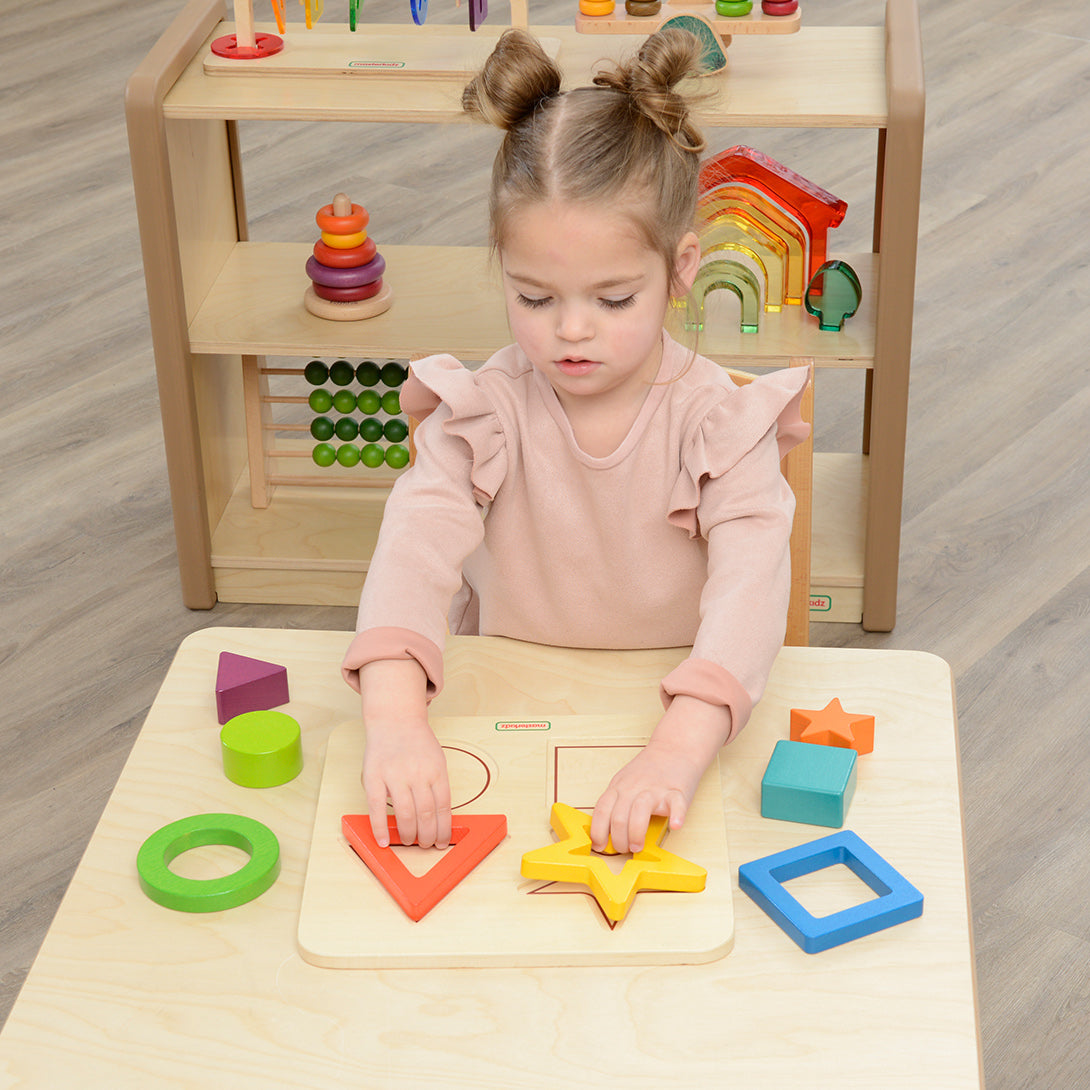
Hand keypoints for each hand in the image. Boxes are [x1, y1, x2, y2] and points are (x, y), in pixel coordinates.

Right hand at [361, 714, 450, 848]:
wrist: (395, 720)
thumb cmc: (417, 743)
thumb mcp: (437, 760)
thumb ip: (437, 785)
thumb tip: (440, 818)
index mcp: (437, 770)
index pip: (444, 807)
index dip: (444, 829)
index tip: (443, 841)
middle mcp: (417, 773)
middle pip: (426, 814)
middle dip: (428, 836)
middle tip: (426, 845)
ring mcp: (395, 774)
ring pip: (405, 814)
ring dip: (408, 834)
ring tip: (409, 841)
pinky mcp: (374, 776)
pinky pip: (377, 807)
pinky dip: (380, 827)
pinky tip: (383, 840)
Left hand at [589, 742, 703, 854]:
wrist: (674, 748)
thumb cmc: (648, 770)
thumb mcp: (624, 781)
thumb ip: (616, 802)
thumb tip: (604, 831)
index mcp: (619, 787)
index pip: (602, 811)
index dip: (597, 831)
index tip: (598, 846)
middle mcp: (634, 788)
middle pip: (618, 816)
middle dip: (618, 840)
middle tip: (623, 850)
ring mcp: (655, 789)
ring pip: (639, 811)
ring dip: (635, 833)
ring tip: (637, 847)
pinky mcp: (677, 791)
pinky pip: (676, 804)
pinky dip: (677, 816)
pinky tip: (676, 825)